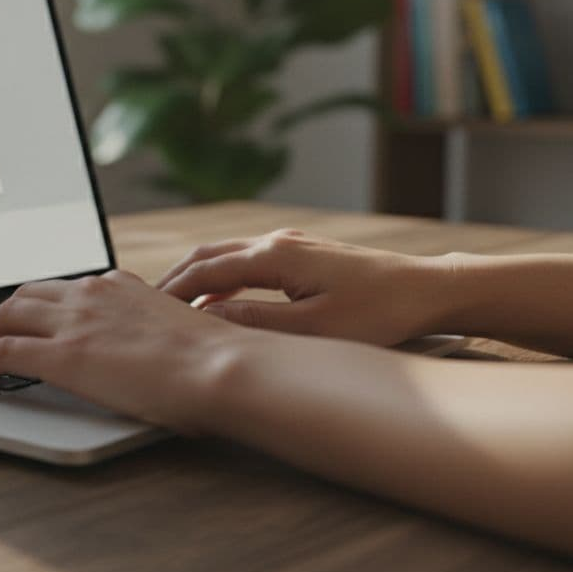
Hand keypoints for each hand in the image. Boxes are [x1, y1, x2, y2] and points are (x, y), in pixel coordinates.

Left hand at [0, 270, 254, 433]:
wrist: (219, 367)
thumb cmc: (213, 360)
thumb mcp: (174, 329)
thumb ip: (148, 329)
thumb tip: (146, 351)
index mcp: (118, 285)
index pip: (63, 287)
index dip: (37, 302)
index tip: (26, 314)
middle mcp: (90, 293)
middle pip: (26, 294)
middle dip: (0, 311)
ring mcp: (73, 321)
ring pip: (7, 315)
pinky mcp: (61, 354)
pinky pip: (2, 352)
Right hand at [156, 229, 452, 345]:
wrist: (428, 289)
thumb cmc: (379, 313)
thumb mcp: (314, 330)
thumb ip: (257, 324)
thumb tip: (208, 320)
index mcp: (275, 256)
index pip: (205, 272)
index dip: (171, 292)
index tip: (144, 313)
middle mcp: (278, 241)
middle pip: (207, 255)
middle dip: (173, 279)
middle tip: (144, 307)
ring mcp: (291, 243)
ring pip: (226, 255)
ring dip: (196, 278)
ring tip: (171, 305)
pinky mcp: (303, 253)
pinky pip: (247, 260)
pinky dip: (221, 278)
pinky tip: (218, 302)